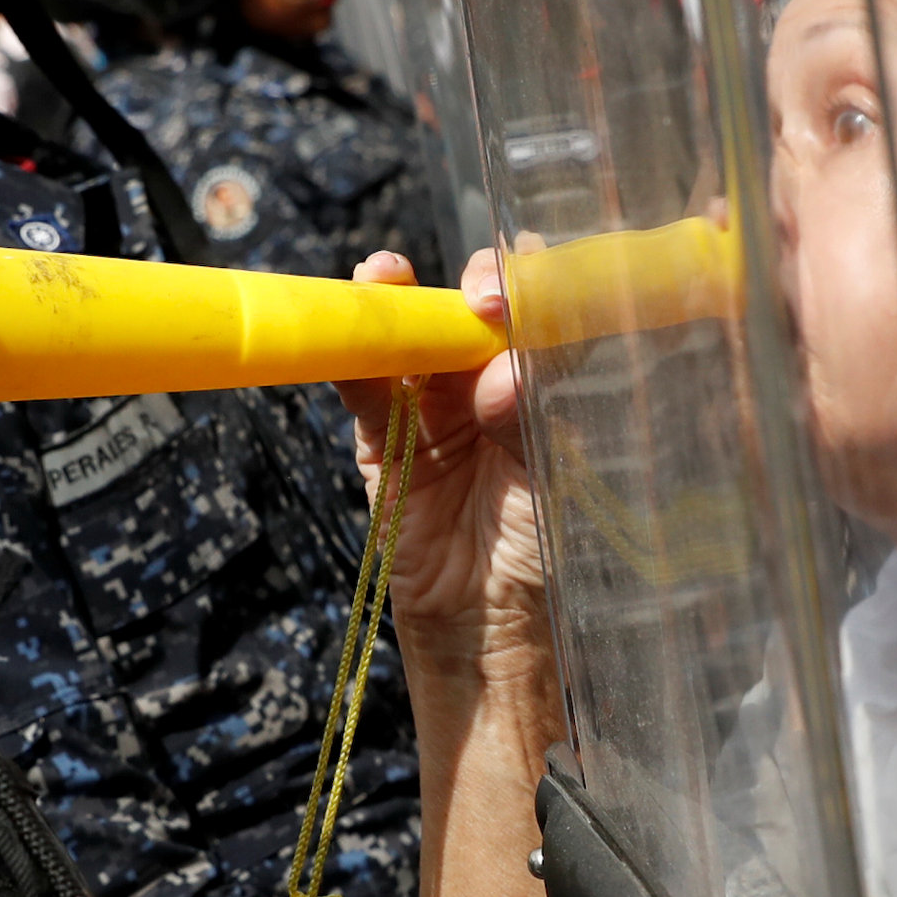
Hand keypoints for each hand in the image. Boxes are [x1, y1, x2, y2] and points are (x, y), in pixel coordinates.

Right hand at [339, 251, 553, 701]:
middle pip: (472, 309)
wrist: (485, 622)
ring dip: (396, 295)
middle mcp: (482, 381)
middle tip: (485, 303)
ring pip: (411, 333)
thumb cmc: (533, 550)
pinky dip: (353, 357)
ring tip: (387, 274)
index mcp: (537, 383)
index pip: (538, 312)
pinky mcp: (381, 438)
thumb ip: (525, 424)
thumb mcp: (546, 481)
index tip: (531, 288)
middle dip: (476, 288)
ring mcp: (428, 405)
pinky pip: (363, 388)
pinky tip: (350, 328)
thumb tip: (502, 376)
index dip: (533, 285)